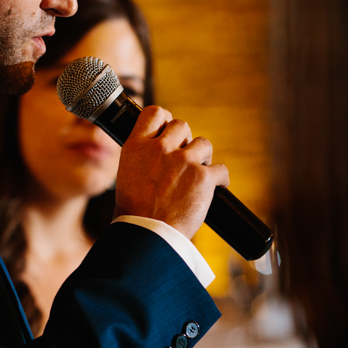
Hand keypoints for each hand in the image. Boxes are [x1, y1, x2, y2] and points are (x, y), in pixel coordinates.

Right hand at [113, 105, 229, 239]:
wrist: (146, 233)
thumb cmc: (134, 211)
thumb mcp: (127, 174)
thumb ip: (143, 156)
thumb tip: (160, 150)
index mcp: (136, 145)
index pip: (154, 113)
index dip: (164, 120)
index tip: (168, 130)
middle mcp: (159, 148)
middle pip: (181, 125)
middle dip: (185, 140)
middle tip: (183, 159)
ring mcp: (183, 161)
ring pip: (203, 144)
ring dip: (203, 158)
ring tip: (197, 175)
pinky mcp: (203, 177)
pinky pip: (221, 169)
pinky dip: (220, 180)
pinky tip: (215, 188)